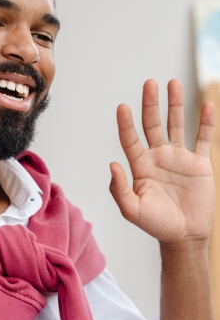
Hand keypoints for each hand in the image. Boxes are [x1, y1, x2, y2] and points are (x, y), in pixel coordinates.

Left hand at [110, 79, 214, 244]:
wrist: (183, 235)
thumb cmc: (155, 224)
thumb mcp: (132, 210)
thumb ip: (120, 189)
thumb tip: (112, 164)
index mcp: (140, 165)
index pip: (130, 139)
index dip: (126, 123)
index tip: (122, 106)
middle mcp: (157, 156)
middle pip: (152, 124)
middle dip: (150, 104)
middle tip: (149, 83)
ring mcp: (178, 158)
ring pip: (176, 125)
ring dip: (175, 105)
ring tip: (173, 83)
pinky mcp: (199, 163)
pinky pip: (203, 138)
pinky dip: (205, 122)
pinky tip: (206, 105)